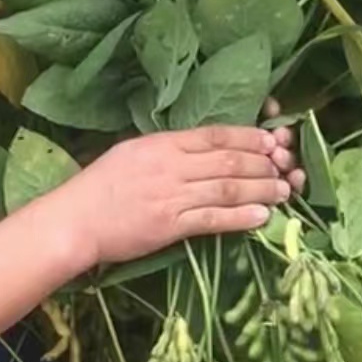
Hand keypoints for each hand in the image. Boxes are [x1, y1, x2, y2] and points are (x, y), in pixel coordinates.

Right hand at [54, 125, 302, 269]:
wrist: (75, 220)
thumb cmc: (98, 186)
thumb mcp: (131, 152)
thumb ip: (165, 148)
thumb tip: (197, 147)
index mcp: (162, 143)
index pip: (215, 135)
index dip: (248, 137)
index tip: (271, 141)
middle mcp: (171, 165)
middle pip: (229, 160)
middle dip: (263, 163)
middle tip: (286, 166)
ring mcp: (172, 196)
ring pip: (228, 188)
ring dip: (261, 189)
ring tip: (283, 191)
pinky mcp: (170, 226)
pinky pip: (214, 219)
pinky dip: (241, 217)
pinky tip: (261, 217)